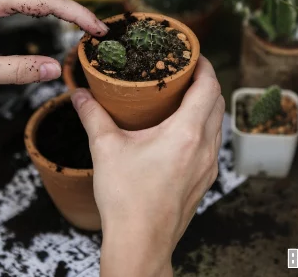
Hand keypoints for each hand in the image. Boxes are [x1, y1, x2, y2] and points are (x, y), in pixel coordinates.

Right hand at [71, 56, 224, 276]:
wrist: (140, 243)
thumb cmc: (126, 199)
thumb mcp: (105, 149)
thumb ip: (92, 115)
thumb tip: (79, 94)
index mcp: (186, 133)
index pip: (209, 87)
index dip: (204, 65)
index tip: (192, 54)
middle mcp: (205, 148)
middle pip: (217, 102)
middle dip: (205, 82)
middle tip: (183, 72)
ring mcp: (208, 167)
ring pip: (217, 124)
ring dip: (205, 105)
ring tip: (181, 97)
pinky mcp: (204, 181)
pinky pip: (212, 144)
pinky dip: (203, 128)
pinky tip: (180, 131)